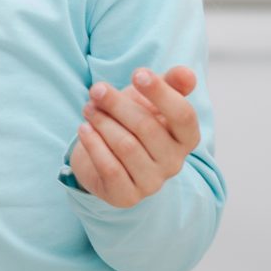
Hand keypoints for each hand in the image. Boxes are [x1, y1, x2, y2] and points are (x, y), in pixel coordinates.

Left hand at [69, 66, 201, 208]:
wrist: (103, 156)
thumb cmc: (130, 121)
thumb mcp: (148, 98)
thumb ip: (170, 83)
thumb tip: (187, 74)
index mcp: (186, 138)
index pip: (183, 115)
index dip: (161, 93)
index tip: (138, 74)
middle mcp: (174, 163)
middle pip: (147, 127)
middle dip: (117, 103)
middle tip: (96, 90)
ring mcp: (152, 183)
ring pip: (126, 146)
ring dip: (102, 122)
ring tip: (88, 108)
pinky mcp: (127, 196)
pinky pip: (110, 168)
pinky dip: (94, 144)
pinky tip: (83, 129)